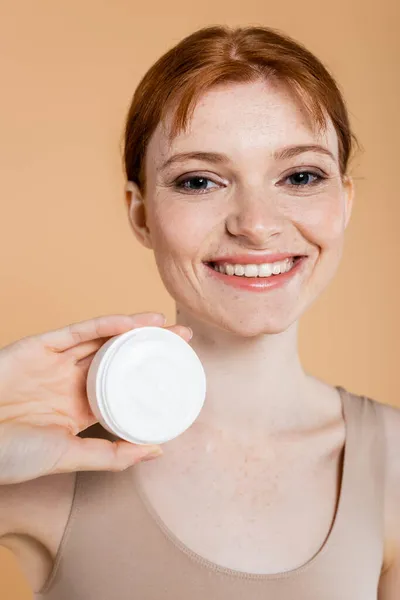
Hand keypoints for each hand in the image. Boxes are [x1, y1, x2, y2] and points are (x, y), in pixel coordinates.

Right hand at [0, 313, 191, 483]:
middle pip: (119, 357)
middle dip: (150, 347)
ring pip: (103, 338)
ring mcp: (57, 362)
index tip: (180, 371)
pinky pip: (78, 331)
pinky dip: (105, 324)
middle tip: (184, 339)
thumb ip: (110, 455)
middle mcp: (72, 382)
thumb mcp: (67, 457)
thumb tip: (157, 451)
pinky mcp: (41, 346)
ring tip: (165, 324)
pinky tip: (131, 322)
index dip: (149, 376)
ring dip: (134, 328)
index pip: (124, 386)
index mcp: (80, 408)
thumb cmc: (10, 455)